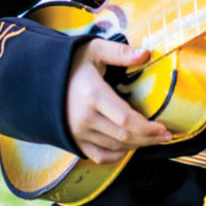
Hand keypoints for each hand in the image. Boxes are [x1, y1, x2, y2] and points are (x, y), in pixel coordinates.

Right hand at [66, 39, 171, 162]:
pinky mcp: (73, 139)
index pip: (126, 120)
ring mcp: (78, 132)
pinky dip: (116, 155)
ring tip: (152, 139)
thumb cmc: (71, 62)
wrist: (39, 77)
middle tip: (165, 136)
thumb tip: (146, 53)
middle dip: (148, 139)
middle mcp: (85, 118)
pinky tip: (129, 147)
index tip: (164, 128)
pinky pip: (98, 155)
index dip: (148, 128)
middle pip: (124, 137)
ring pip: (114, 147)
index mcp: (93, 95)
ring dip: (136, 146)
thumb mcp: (95, 50)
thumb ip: (120, 53)